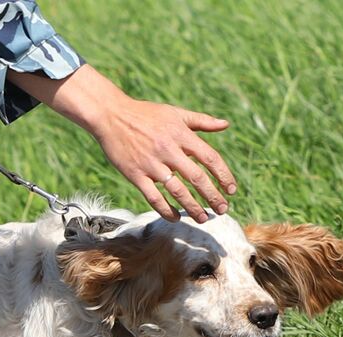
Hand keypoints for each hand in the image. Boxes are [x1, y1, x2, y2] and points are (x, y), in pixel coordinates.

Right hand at [11, 66, 236, 221]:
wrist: (111, 115)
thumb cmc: (146, 114)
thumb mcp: (175, 113)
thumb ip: (201, 121)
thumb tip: (226, 125)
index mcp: (181, 134)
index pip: (209, 158)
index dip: (223, 175)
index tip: (231, 190)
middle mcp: (168, 149)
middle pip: (197, 178)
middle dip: (212, 196)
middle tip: (222, 210)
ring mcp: (151, 164)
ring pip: (177, 191)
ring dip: (193, 207)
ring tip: (204, 218)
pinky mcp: (135, 175)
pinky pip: (154, 198)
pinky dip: (166, 210)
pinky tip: (176, 217)